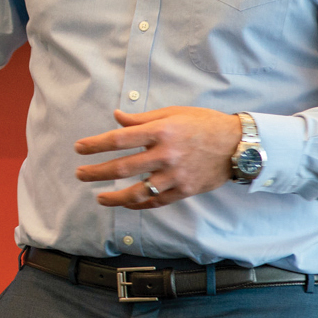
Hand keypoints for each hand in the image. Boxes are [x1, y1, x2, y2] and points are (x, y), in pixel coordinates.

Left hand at [74, 107, 242, 209]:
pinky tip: (127, 203)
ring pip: (138, 191)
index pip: (119, 139)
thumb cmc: (204, 124)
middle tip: (80, 174)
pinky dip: (139, 204)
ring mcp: (175, 175)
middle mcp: (166, 154)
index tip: (79, 148)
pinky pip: (156, 201)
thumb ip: (142, 119)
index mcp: (161, 131)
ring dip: (115, 197)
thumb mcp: (173, 113)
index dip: (95, 144)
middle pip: (123, 167)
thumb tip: (117, 117)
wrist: (238, 145)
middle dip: (97, 172)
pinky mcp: (185, 190)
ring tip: (99, 197)